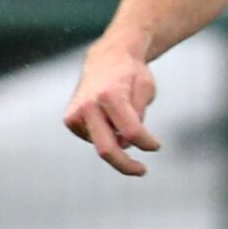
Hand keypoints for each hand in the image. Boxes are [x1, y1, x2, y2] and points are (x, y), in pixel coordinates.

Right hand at [64, 42, 162, 176]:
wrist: (106, 58)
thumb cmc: (131, 74)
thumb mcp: (146, 89)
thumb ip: (139, 116)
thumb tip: (126, 143)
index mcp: (110, 95)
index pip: (132, 132)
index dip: (147, 143)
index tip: (157, 146)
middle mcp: (88, 105)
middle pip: (108, 149)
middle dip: (126, 165)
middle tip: (142, 171)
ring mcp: (76, 114)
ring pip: (102, 144)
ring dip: (118, 141)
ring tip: (122, 115)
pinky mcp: (70, 120)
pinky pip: (94, 139)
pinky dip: (107, 135)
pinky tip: (109, 116)